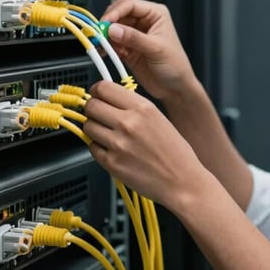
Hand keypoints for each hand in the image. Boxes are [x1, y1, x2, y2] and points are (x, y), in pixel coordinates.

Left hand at [84, 81, 204, 208]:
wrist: (182, 181)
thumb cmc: (175, 152)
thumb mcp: (159, 118)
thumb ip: (134, 107)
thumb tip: (111, 100)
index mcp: (142, 108)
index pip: (104, 88)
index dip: (97, 91)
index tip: (98, 96)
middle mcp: (128, 123)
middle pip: (91, 105)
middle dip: (93, 109)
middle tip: (99, 115)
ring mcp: (118, 143)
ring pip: (88, 126)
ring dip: (94, 128)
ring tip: (107, 134)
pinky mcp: (112, 163)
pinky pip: (92, 148)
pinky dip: (98, 148)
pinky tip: (112, 149)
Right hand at [101, 0, 194, 100]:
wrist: (175, 88)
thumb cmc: (176, 65)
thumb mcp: (156, 49)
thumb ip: (134, 38)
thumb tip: (114, 29)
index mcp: (155, 14)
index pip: (129, 4)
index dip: (115, 12)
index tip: (105, 23)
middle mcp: (143, 22)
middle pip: (117, 14)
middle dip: (107, 24)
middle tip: (100, 34)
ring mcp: (134, 35)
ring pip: (112, 29)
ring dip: (105, 37)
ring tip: (103, 45)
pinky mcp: (127, 48)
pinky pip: (111, 43)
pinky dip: (106, 47)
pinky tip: (106, 52)